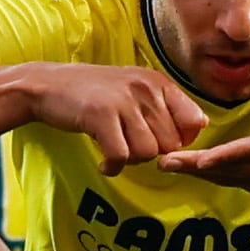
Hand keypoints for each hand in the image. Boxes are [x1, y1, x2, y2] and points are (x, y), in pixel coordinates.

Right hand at [26, 63, 204, 175]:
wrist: (48, 85)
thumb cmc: (95, 93)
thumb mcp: (135, 90)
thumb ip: (167, 106)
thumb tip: (201, 126)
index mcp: (158, 83)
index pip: (194, 122)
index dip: (181, 141)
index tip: (157, 141)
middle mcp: (146, 89)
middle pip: (170, 144)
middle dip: (151, 154)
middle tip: (128, 147)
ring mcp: (124, 101)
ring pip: (148, 153)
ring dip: (131, 161)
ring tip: (115, 151)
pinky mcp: (101, 116)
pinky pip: (121, 157)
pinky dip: (113, 167)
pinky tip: (104, 163)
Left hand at [153, 78, 249, 202]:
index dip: (230, 155)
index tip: (203, 158)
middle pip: (234, 169)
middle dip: (198, 167)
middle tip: (166, 161)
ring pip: (228, 178)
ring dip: (197, 173)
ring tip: (168, 164)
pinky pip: (231, 181)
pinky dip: (207, 176)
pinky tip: (186, 168)